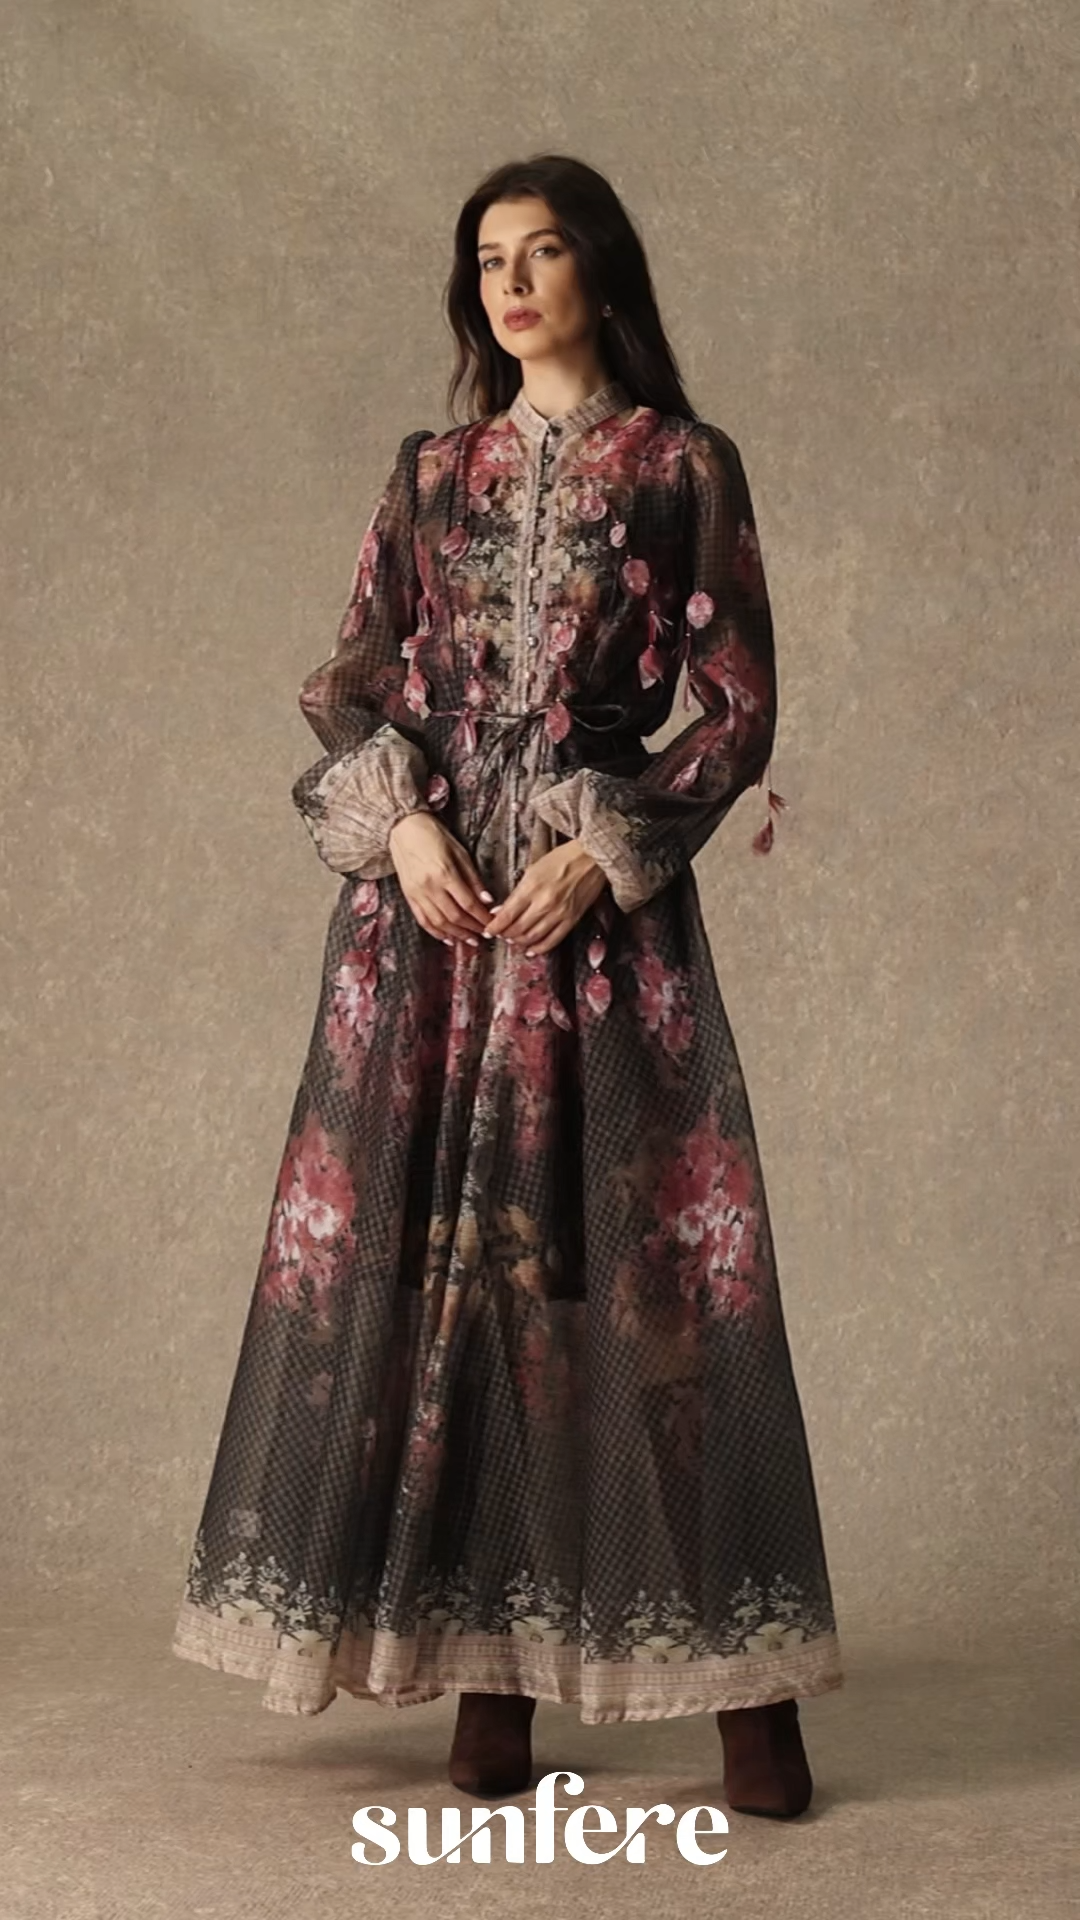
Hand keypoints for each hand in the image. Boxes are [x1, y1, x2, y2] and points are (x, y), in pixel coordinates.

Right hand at [387, 810, 494, 946]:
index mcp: (444, 873)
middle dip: (472, 928)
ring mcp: (416, 893)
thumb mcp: (460, 852)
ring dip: (456, 934)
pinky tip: (447, 938)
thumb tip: (487, 900)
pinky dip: (435, 932)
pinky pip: (422, 919)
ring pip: (439, 922)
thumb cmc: (434, 835)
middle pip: (454, 916)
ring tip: (470, 940)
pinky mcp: (408, 895)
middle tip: (485, 934)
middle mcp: (429, 886)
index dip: (482, 917)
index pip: (468, 903)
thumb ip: (473, 878)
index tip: (492, 924)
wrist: (404, 828)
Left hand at [482, 841, 607, 955]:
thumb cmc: (562, 858)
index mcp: (531, 888)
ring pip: (532, 938)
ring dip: (519, 942)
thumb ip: (517, 893)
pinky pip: (552, 941)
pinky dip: (539, 949)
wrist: (592, 858)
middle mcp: (544, 904)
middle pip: (517, 929)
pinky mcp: (572, 920)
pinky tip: (531, 950)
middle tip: (500, 935)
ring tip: (513, 940)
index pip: (506, 915)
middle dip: (505, 935)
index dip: (494, 927)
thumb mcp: (533, 870)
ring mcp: (559, 914)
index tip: (488, 931)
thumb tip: (501, 911)